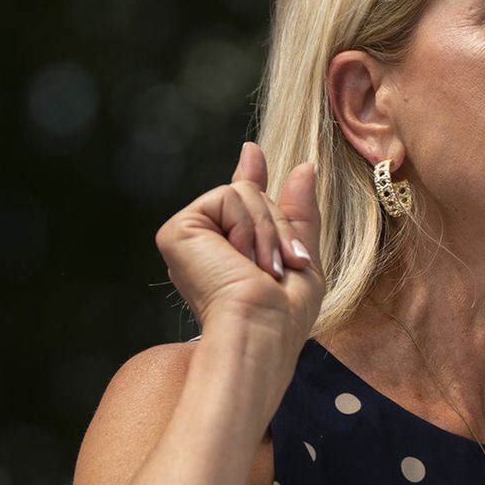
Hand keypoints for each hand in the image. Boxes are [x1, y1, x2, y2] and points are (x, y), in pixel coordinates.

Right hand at [156, 142, 323, 347]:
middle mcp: (204, 243)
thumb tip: (306, 166)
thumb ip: (298, 214)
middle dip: (280, 228)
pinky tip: (241, 259)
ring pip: (243, 192)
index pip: (238, 206)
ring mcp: (189, 236)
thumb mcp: (301, 259)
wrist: (259, 330)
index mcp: (227, 254)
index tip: (253, 154)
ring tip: (262, 270)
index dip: (249, 178)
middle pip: (252, 196)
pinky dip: (249, 226)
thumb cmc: (283, 315)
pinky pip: (230, 196)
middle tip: (281, 268)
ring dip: (268, 231)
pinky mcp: (178, 229)